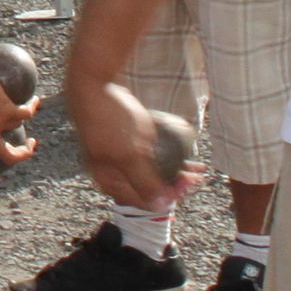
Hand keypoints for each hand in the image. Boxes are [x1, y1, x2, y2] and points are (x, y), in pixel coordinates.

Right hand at [63, 61, 203, 211]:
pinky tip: (178, 147)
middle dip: (175, 183)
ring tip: (193, 162)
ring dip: (172, 170)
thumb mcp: (130, 154)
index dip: (170, 196)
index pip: (144, 200)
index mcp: (109, 182)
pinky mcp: (121, 141)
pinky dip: (163, 154)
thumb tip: (160, 206)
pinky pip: (146, 154)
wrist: (92, 84)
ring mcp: (116, 157)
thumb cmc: (111, 120)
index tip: (191, 184)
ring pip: (149, 170)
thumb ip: (144, 182)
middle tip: (197, 174)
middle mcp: (111, 174)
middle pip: (148, 187)